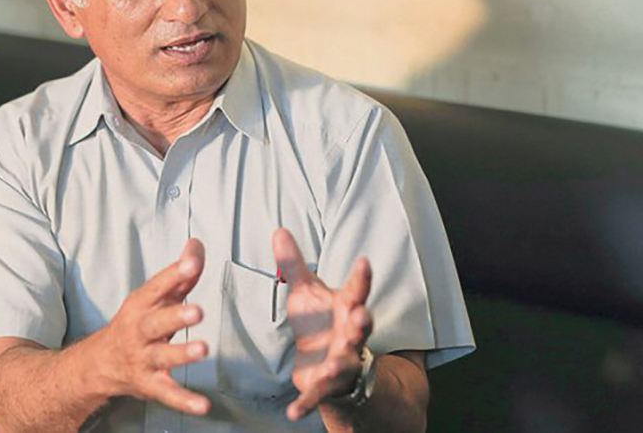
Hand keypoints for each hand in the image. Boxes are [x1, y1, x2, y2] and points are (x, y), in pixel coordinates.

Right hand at [95, 238, 210, 414]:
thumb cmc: (137, 323)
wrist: (99, 364)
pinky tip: (203, 405)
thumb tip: (197, 245)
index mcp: (141, 305)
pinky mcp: (150, 384)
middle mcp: (140, 331)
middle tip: (197, 311)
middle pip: (156, 322)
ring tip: (202, 349)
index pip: (157, 286)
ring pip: (162, 356)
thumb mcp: (154, 296)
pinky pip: (168, 393)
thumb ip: (181, 273)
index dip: (174, 274)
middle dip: (176, 316)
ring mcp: (143, 359)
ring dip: (182, 354)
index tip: (191, 263)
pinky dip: (185, 401)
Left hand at [272, 228, 373, 420]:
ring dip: (340, 364)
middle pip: (361, 328)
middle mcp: (349, 336)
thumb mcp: (307, 292)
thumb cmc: (323, 323)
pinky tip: (293, 413)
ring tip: (333, 364)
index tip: (364, 261)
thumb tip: (278, 230)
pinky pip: (317, 397)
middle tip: (363, 315)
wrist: (333, 367)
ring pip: (344, 364)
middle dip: (362, 323)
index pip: (356, 290)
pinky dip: (306, 404)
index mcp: (346, 309)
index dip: (361, 277)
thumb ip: (293, 264)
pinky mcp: (324, 387)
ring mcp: (340, 364)